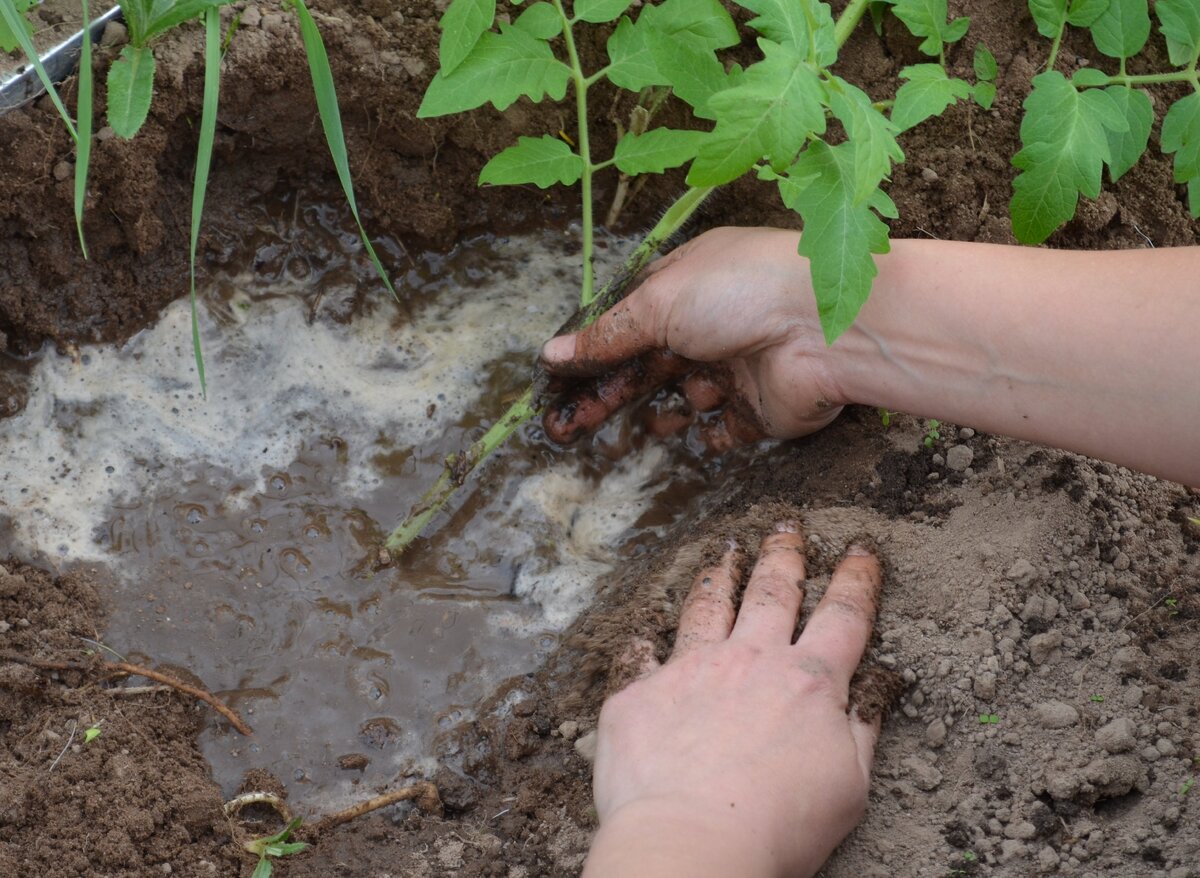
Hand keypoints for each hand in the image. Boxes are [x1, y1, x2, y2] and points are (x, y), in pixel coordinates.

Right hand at [540, 227, 845, 448]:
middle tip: (565, 428)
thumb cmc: (740, 291)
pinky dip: (708, 434)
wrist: (825, 327)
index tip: (555, 383)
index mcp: (685, 285)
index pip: (625, 323)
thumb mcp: (658, 302)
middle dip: (606, 395)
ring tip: (648, 421)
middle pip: (644, 366)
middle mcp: (709, 324)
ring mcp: (734, 368)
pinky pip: (722, 430)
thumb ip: (606, 334)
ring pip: (680, 399)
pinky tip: (698, 429)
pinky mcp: (759, 408)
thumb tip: (551, 354)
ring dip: (659, 412)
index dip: (590, 352)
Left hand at [584, 522, 883, 877]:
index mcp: (808, 682)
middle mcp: (750, 660)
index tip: (862, 552)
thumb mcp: (850, 786)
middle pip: (773, 591)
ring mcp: (691, 669)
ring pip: (709, 605)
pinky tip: (644, 625)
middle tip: (787, 526)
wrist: (693, 843)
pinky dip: (646, 636)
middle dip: (785, 554)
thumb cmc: (779, 828)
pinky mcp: (640, 691)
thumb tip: (879, 686)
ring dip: (721, 574)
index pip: (844, 616)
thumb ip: (863, 728)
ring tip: (725, 552)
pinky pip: (642, 650)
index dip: (857, 580)